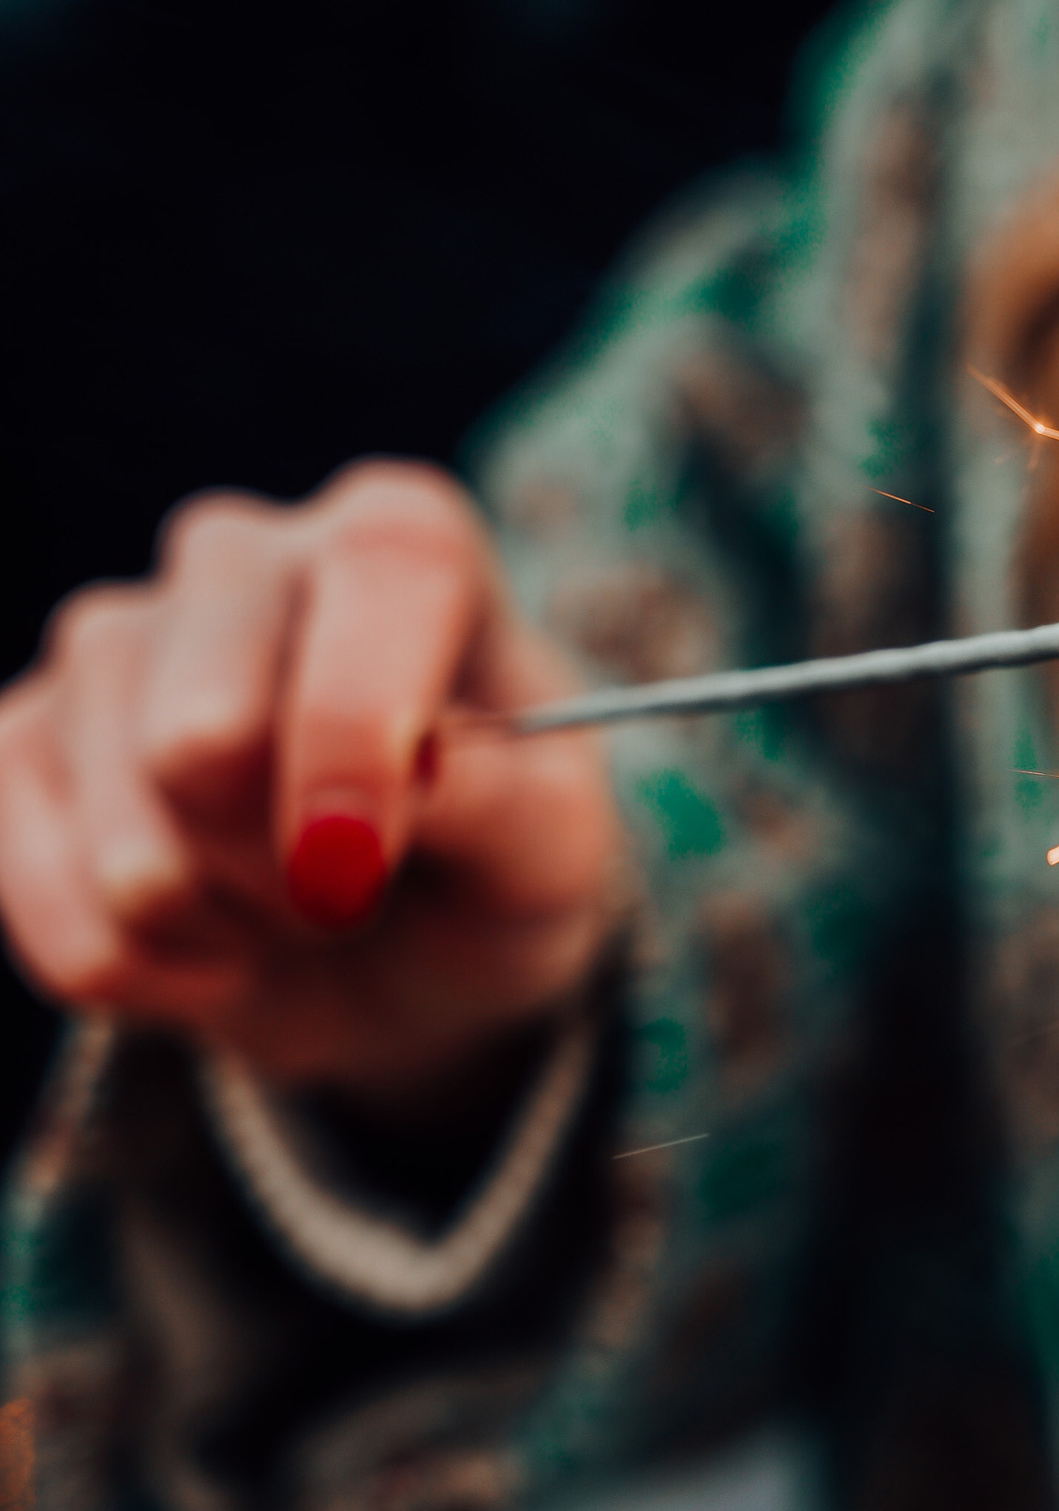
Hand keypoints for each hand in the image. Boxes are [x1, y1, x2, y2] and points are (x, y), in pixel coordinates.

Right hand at [0, 465, 624, 1113]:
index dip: (364, 719)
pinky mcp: (17, 742)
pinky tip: (203, 933)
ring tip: (290, 904)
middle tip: (357, 888)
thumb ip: (511, 804)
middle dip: (291, 869)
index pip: (385, 564)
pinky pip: (49, 905)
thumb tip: (426, 768)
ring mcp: (110, 641)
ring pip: (131, 849)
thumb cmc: (486, 871)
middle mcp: (241, 557)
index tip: (363, 855)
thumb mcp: (552, 856)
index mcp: (400, 539)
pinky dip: (141, 971)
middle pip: (203, 728)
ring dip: (227, 928)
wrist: (389, 951)